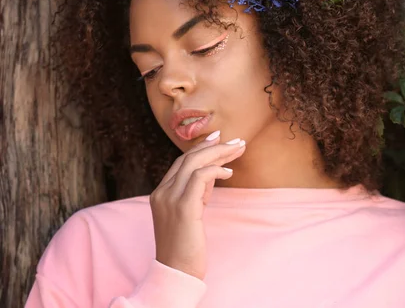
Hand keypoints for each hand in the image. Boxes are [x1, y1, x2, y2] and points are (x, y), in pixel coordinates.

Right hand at [150, 131, 245, 279]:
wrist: (177, 272)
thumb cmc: (186, 246)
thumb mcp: (190, 213)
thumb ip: (197, 192)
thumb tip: (212, 173)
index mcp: (161, 193)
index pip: (181, 162)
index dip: (201, 147)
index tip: (219, 138)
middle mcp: (162, 192)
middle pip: (188, 158)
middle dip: (214, 146)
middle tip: (236, 141)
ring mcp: (170, 199)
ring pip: (193, 163)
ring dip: (219, 153)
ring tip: (238, 150)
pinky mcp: (183, 208)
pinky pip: (199, 177)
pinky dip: (215, 170)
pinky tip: (229, 172)